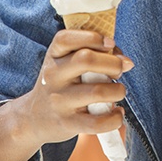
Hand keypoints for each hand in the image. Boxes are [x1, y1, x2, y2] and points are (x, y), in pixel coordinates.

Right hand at [13, 30, 133, 146]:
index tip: (110, 44)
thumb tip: (127, 62)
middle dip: (113, 63)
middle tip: (118, 71)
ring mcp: (59, 100)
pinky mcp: (67, 123)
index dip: (93, 37)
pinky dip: (115, 118)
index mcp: (54, 55)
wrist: (34, 118)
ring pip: (97, 91)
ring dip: (118, 91)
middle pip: (86, 59)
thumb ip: (97, 54)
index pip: (66, 38)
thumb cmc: (64, 83)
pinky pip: (97, 122)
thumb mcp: (68, 62)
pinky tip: (117, 113)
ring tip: (118, 92)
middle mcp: (53, 75)